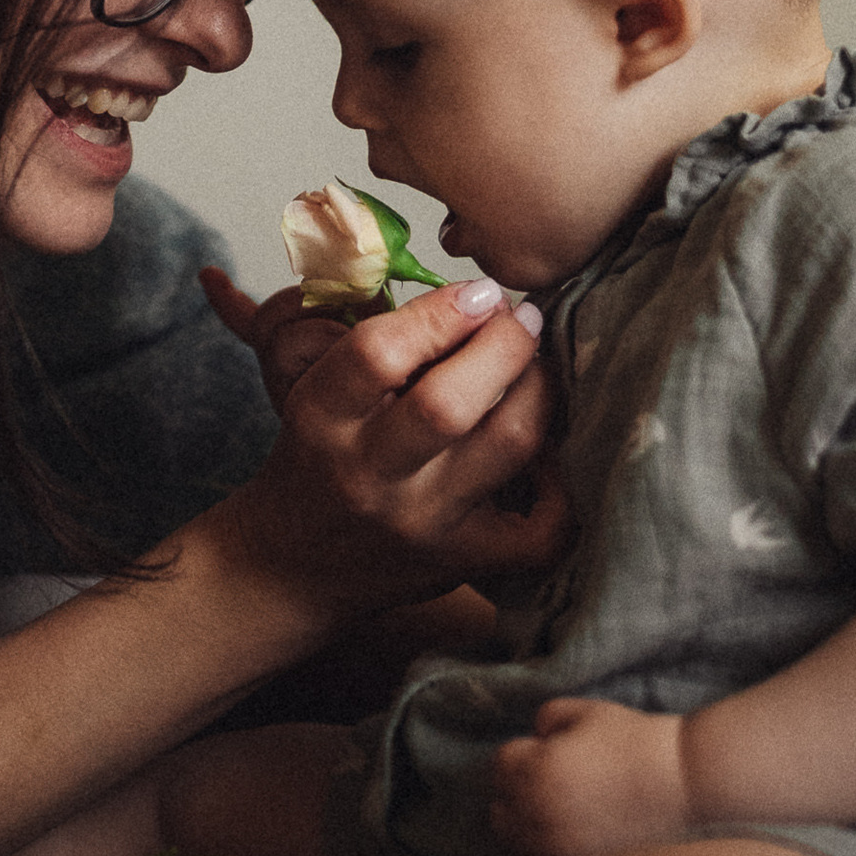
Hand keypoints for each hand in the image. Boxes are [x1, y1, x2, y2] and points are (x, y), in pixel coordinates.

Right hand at [210, 271, 574, 609]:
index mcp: (321, 419)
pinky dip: (562, 486)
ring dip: (540, 388)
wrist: (293, 566)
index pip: (379, 353)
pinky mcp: (463, 562)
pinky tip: (548, 452)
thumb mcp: (313, 390)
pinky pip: (541, 532)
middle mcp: (368, 475)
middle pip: (450, 403)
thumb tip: (462, 289)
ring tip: (536, 364)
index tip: (479, 291)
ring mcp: (421, 523)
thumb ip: (372, 336)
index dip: (441, 311)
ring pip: (508, 445)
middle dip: (504, 343)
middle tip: (521, 317)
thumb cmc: (316, 460)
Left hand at [490, 694, 687, 855]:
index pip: (501, 764)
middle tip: (557, 786)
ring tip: (563, 816)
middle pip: (500, 807)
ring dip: (527, 829)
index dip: (528, 754)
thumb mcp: (590, 713)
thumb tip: (534, 736)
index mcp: (535, 772)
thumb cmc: (639, 746)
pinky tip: (572, 841)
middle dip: (521, 792)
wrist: (689, 792)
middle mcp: (536, 817)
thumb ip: (548, 718)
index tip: (554, 755)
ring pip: (513, 845)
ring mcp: (553, 854)